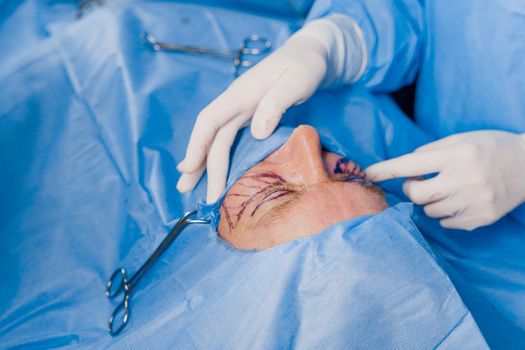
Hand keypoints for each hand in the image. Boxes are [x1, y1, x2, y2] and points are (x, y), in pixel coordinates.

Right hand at [176, 15, 365, 202]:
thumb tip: (257, 133)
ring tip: (188, 187)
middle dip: (198, 164)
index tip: (189, 168)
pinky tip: (212, 170)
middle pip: (211, 136)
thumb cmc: (305, 66)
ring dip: (203, 163)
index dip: (197, 144)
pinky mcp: (249, 115)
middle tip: (186, 192)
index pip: (210, 120)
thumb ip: (277, 103)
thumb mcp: (296, 81)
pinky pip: (227, 139)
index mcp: (241, 94)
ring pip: (216, 139)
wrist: (309, 54)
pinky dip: (217, 156)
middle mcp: (235, 103)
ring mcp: (241, 109)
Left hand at [365, 130, 524, 229]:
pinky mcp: (482, 218)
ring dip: (430, 201)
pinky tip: (460, 200)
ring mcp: (475, 201)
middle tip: (420, 182)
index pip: (412, 164)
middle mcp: (465, 179)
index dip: (387, 170)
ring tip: (447, 189)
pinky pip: (447, 223)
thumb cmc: (489, 147)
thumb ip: (431, 152)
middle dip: (412, 189)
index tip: (369, 173)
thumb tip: (405, 169)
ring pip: (430, 211)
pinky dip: (446, 213)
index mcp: (458, 155)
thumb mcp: (461, 139)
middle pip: (417, 195)